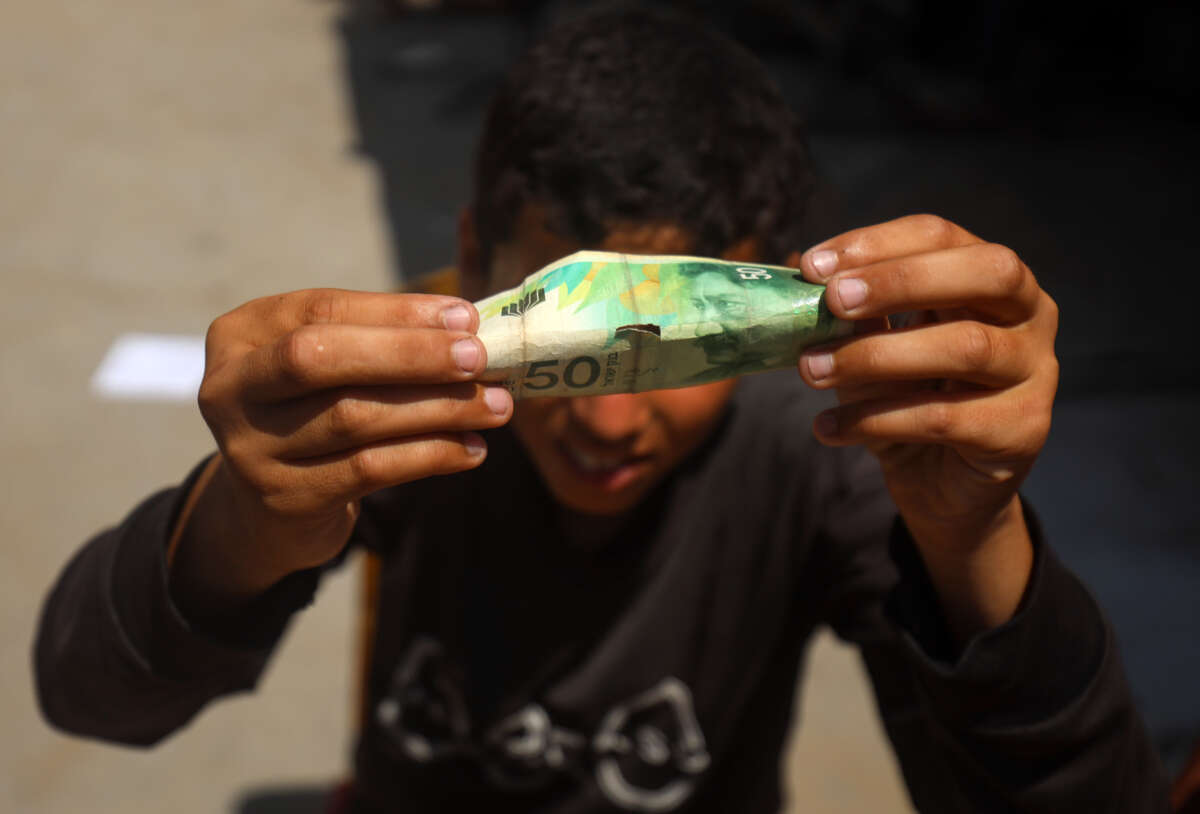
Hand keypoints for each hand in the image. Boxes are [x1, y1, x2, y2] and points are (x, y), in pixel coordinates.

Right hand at [172, 289, 512, 613]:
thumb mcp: (331, 366)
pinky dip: (429, 456)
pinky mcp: (283, 498)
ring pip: (354, 417)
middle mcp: (229, 388)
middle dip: (411, 355)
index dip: (397, 313)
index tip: (465, 317)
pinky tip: (472, 449)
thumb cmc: (316, 412)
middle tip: (481, 358)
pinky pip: (368, 470)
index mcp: (241, 334)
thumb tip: (467, 326)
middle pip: (322, 358)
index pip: (322, 310)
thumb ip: (381, 341)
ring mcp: (249, 448)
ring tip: (496, 406)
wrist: (268, 507)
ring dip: (437, 409)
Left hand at [791, 215, 1058, 635]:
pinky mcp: (1023, 431)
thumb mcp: (874, 347)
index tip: (813, 265)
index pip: (941, 235)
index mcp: (991, 277)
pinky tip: (828, 427)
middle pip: (986, 272)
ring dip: (876, 356)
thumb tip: (802, 274)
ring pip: (966, 347)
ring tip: (811, 370)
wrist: (942, 488)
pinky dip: (876, 420)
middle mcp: (1030, 314)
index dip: (877, 244)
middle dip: (901, 280)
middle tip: (830, 301)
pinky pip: (946, 418)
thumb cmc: (906, 399)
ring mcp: (1036, 372)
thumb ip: (854, 313)